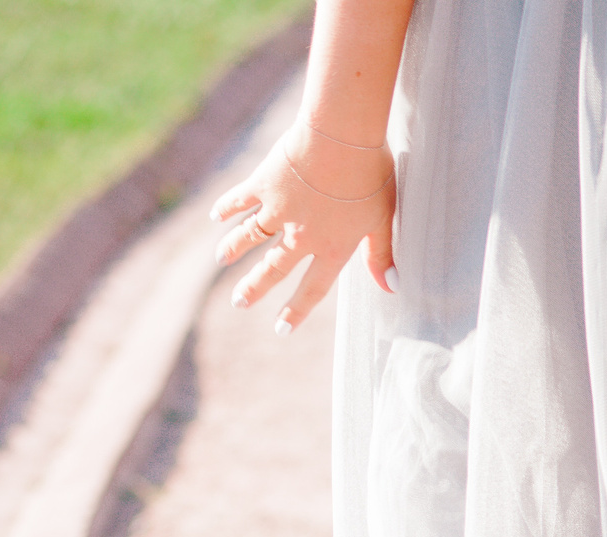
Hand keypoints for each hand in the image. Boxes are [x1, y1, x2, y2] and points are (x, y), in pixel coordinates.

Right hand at [209, 125, 397, 332]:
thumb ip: (381, 255)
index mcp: (332, 247)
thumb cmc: (371, 177)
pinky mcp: (263, 183)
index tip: (280, 329)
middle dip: (255, 287)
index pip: (313, 288)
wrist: (341, 138)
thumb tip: (391, 287)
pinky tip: (215, 216)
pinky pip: (240, 199)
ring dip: (234, 249)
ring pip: (251, 236)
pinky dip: (227, 207)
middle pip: (274, 268)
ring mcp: (278, 209)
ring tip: (220, 261)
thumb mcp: (383, 219)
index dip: (296, 311)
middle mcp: (300, 235)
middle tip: (239, 303)